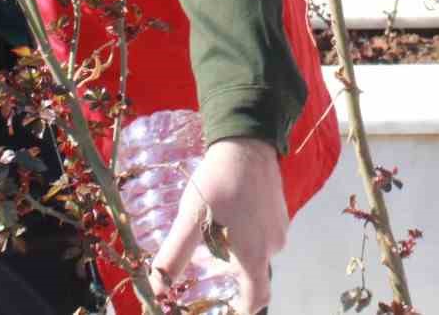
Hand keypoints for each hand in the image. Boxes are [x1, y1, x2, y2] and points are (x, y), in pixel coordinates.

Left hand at [151, 137, 284, 314]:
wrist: (246, 141)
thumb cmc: (219, 182)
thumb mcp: (190, 219)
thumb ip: (175, 256)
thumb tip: (158, 287)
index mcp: (253, 254)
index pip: (256, 299)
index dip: (243, 309)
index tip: (228, 311)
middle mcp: (272, 245)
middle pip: (253, 274)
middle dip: (232, 275)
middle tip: (207, 262)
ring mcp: (279, 226)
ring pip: (257, 251)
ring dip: (238, 251)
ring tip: (213, 231)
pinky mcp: (279, 210)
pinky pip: (263, 233)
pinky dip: (247, 233)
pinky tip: (229, 214)